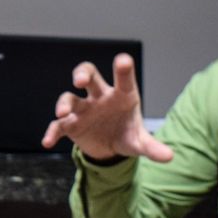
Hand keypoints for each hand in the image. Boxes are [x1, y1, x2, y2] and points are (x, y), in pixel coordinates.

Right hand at [42, 53, 172, 162]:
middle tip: (79, 80)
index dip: (122, 69)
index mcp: (121, 95)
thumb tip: (169, 157)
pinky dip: (52, 133)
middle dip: (82, 74)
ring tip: (62, 113)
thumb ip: (152, 147)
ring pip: (69, 98)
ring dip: (64, 103)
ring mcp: (83, 109)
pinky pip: (58, 126)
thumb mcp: (140, 142)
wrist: (110, 149)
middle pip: (89, 75)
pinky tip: (48, 142)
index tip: (122, 61)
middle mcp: (100, 97)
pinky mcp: (70, 124)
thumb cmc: (127, 134)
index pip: (123, 79)